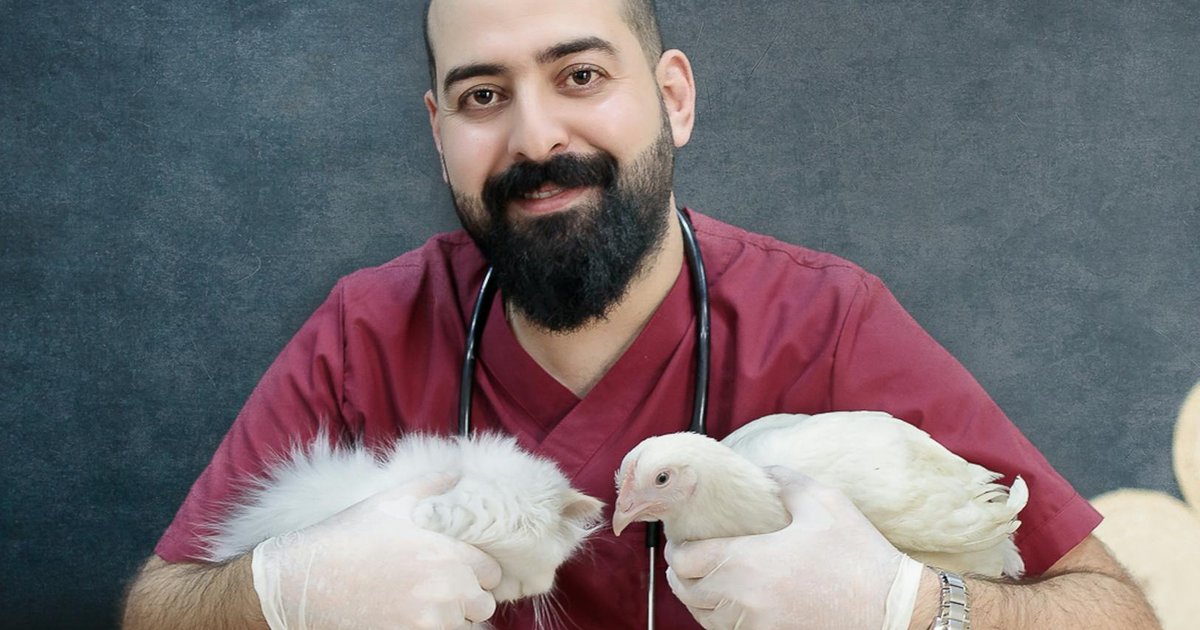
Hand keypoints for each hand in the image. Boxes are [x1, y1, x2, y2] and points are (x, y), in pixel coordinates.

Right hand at [251, 474, 501, 629]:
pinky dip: (434, 628)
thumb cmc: (351, 535)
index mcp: (451, 552)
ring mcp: (430, 619)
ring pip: (463, 626)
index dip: (478, 569)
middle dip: (469, 596)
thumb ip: (433, 485)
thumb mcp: (393, 499)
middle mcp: (448, 588)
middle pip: (483, 604)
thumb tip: (457, 476)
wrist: (309, 579)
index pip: (493, 573)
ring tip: (426, 599)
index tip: (461, 566)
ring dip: (453, 616)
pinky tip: (412, 613)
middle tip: (445, 586)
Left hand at [664, 466, 924, 629]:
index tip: (685, 538)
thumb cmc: (860, 558)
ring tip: (709, 578)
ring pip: (702, 617)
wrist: (894, 613)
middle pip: (686, 591)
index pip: (684, 561)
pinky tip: (734, 603)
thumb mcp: (826, 504)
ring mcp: (754, 629)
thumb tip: (764, 470)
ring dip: (699, 597)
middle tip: (692, 556)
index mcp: (747, 563)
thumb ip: (786, 481)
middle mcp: (742, 602)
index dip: (678, 548)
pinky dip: (720, 619)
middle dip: (684, 571)